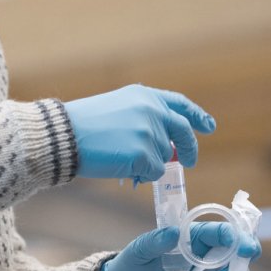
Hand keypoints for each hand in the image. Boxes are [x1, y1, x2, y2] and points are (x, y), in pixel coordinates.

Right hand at [64, 84, 215, 181]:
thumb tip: (168, 147)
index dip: (196, 116)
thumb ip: (146, 120)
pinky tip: (121, 168)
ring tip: (120, 159)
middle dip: (189, 149)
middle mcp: (152, 111)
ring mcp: (149, 132)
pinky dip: (142, 174)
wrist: (63, 135)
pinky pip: (154, 172)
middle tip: (190, 161)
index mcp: (145, 96)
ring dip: (149, 163)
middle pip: (182, 132)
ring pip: (165, 157)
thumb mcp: (118, 109)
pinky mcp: (143, 154)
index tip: (208, 126)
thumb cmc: (83, 125)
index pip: (179, 104)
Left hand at [100, 223, 260, 270]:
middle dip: (246, 254)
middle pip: (238, 253)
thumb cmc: (133, 264)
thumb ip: (155, 240)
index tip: (241, 244)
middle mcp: (205, 256)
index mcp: (192, 237)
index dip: (236, 235)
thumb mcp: (139, 250)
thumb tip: (173, 233)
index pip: (221, 231)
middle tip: (247, 256)